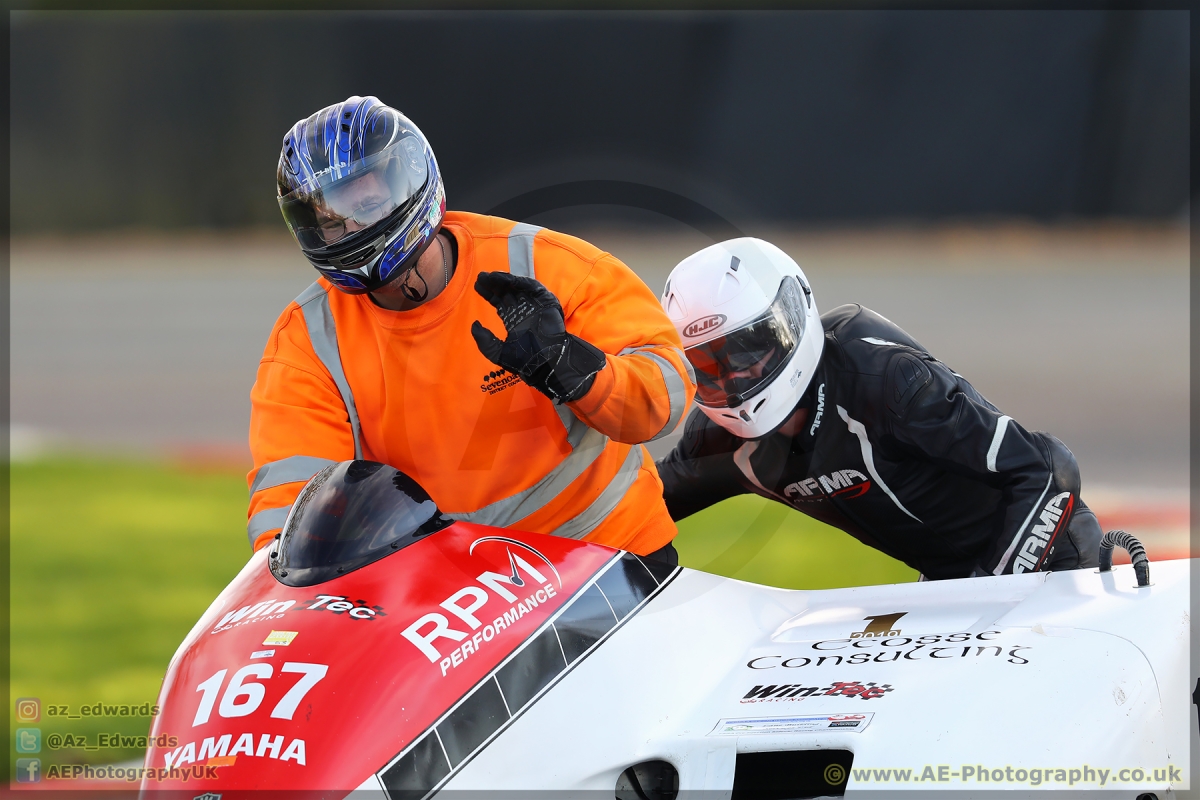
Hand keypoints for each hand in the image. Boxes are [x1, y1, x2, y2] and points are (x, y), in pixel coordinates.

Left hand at [471, 271, 605, 403]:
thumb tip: (474, 325)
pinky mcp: (544, 300)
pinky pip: (530, 287)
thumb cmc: (524, 360)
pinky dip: (517, 281)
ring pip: (516, 288)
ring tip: (489, 276)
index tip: (477, 286)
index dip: (488, 294)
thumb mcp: (497, 352)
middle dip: (494, 285)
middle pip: (506, 293)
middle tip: (481, 277)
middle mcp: (523, 311)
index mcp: (514, 321)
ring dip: (503, 280)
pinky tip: (503, 279)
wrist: (546, 361)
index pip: (499, 303)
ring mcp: (534, 304)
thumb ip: (484, 340)